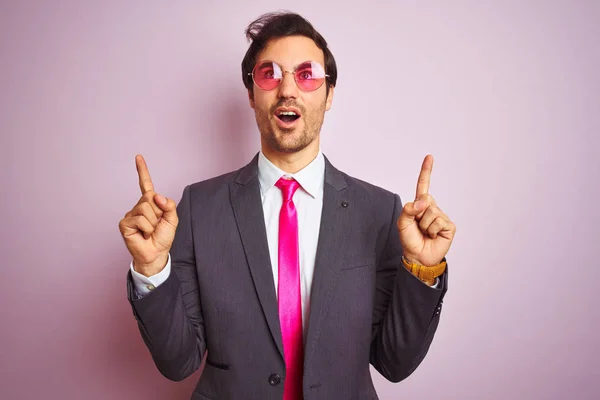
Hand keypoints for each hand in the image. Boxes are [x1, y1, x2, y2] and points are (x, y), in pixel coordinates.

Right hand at [118, 155, 178, 276]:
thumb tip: (156, 196)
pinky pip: (140, 219)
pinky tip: (143, 234)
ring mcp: (130, 214)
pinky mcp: (125, 223)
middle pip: (150, 198)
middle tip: (156, 225)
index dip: (142, 171)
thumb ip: (169, 205)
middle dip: (159, 212)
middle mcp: (138, 207)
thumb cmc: (162, 237)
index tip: (138, 157)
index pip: (145, 184)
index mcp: (150, 204)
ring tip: (150, 231)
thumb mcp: (172, 219)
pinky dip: (146, 228)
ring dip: (153, 222)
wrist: (156, 254)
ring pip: (146, 209)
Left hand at [396, 155, 455, 266]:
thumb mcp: (402, 223)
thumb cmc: (410, 239)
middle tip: (418, 226)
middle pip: (426, 200)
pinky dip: (432, 230)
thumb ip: (409, 209)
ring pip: (431, 213)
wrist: (418, 256)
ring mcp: (441, 216)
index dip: (426, 171)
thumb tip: (424, 201)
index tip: (429, 157)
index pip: (423, 185)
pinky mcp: (449, 226)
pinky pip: (438, 222)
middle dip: (418, 214)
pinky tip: (433, 236)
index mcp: (420, 205)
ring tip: (425, 233)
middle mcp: (432, 208)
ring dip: (424, 225)